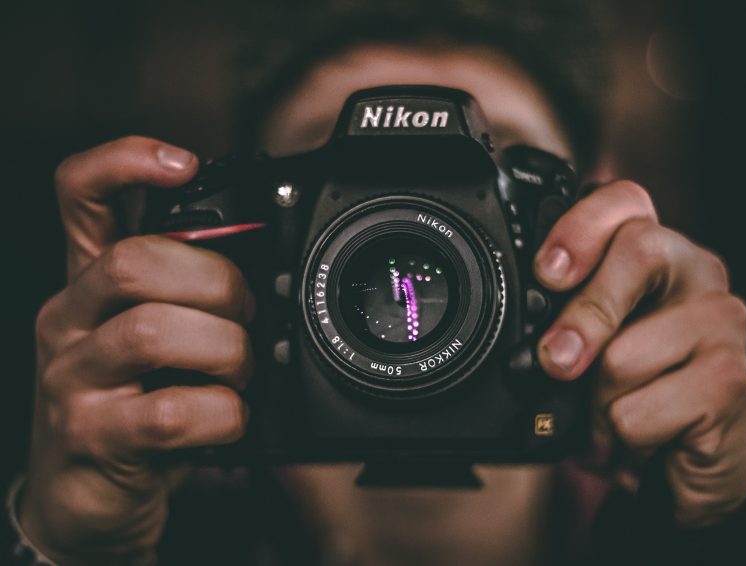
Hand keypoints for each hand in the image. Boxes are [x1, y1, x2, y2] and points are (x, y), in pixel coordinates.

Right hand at [20, 137, 254, 563]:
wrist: (86, 501)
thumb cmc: (135, 408)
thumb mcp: (159, 343)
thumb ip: (192, 300)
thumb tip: (269, 274)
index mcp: (91, 285)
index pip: (81, 196)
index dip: (126, 162)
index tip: (185, 162)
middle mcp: (70, 320)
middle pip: (134, 260)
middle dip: (216, 282)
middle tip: (248, 313)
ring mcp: (72, 379)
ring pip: (152, 331)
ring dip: (224, 349)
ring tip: (242, 371)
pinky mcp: (91, 436)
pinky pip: (169, 412)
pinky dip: (222, 412)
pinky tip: (229, 420)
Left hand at [534, 181, 745, 526]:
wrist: (686, 465)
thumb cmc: (631, 391)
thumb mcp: (587, 349)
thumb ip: (562, 323)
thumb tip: (532, 337)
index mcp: (654, 251)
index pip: (624, 202)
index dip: (580, 228)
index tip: (547, 274)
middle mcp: (695, 272)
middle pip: (638, 252)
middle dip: (584, 316)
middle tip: (558, 362)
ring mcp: (722, 321)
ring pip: (625, 353)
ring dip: (597, 402)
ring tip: (610, 415)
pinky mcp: (733, 380)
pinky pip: (640, 411)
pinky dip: (622, 438)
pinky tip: (642, 439)